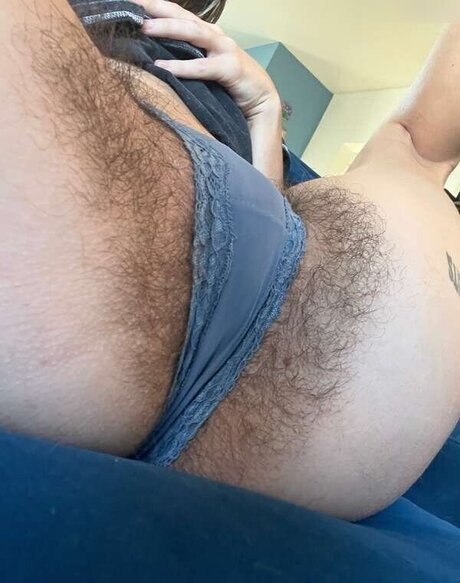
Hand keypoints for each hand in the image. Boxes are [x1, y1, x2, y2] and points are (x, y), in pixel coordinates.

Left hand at [131, 0, 281, 122]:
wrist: (261, 100)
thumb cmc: (230, 84)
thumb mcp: (205, 66)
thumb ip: (187, 58)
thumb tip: (154, 59)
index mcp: (207, 33)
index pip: (178, 14)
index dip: (156, 6)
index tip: (132, 3)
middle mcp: (215, 36)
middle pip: (182, 16)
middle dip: (157, 9)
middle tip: (132, 6)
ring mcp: (224, 50)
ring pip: (192, 33)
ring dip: (167, 29)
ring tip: (144, 29)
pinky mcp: (230, 69)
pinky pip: (202, 67)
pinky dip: (182, 67)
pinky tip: (163, 67)